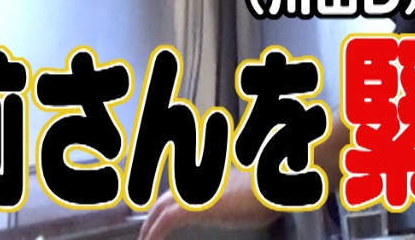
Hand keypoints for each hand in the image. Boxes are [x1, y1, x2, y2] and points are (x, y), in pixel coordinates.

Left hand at [138, 170, 276, 239]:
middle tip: (147, 232)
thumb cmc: (264, 196)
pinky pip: (164, 222)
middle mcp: (197, 183)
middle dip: (153, 216)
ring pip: (160, 209)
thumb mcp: (248, 198)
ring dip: (149, 226)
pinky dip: (153, 233)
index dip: (167, 204)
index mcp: (208, 180)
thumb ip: (233, 200)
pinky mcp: (191, 207)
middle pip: (164, 199)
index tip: (162, 217)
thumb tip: (239, 204)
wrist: (267, 189)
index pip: (179, 192)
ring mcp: (193, 193)